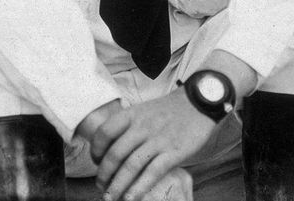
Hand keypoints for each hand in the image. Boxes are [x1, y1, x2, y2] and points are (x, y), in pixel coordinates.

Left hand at [91, 87, 214, 200]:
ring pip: (131, 166)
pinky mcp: (174, 152)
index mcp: (132, 114)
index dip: (95, 150)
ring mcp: (158, 140)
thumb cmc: (169, 109)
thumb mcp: (144, 109)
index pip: (104, 132)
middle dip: (104, 175)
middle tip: (101, 186)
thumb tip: (111, 145)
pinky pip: (152, 172)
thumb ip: (129, 125)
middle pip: (115, 154)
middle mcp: (142, 127)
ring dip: (118, 185)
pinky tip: (131, 198)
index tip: (96, 162)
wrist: (198, 102)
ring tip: (111, 197)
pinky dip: (139, 187)